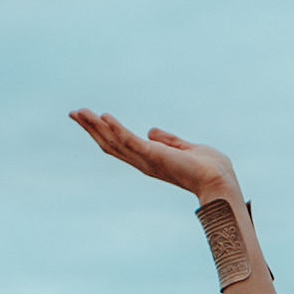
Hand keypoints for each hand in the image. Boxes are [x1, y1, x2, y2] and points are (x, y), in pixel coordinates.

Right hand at [69, 109, 237, 204]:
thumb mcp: (185, 148)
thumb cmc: (209, 168)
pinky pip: (130, 141)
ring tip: (80, 113)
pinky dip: (117, 129)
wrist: (219, 180)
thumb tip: (152, 131)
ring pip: (114, 142)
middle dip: (91, 129)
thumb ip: (168, 140)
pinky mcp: (154, 156)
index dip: (104, 132)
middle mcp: (144, 162)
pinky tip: (104, 117)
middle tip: (74, 113)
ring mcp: (147, 160)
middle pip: (110, 144)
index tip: (90, 118)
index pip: (121, 144)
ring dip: (96, 127)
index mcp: (150, 160)